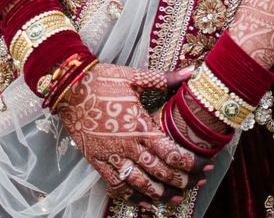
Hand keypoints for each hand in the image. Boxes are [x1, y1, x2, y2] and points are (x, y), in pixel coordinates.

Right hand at [55, 62, 199, 206]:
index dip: (190, 164)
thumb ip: (164, 79)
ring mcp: (112, 157)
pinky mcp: (97, 162)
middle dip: (181, 181)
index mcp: (140, 126)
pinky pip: (116, 186)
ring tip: (176, 196)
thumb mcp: (134, 77)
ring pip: (140, 185)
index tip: (204, 167)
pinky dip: (131, 197)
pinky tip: (142, 201)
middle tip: (198, 183)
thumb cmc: (103, 79)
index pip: (171, 153)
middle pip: (160, 173)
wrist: (69, 87)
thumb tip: (191, 72)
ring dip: (160, 194)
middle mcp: (128, 146)